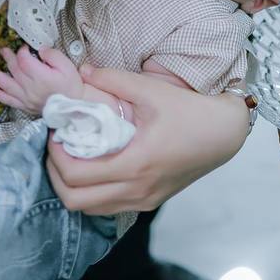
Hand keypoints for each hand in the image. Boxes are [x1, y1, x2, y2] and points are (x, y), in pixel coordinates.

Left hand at [0, 46, 81, 113]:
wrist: (73, 107)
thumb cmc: (71, 85)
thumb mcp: (68, 66)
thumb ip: (53, 55)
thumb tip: (40, 49)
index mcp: (41, 76)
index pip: (25, 61)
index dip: (22, 52)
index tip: (25, 47)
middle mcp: (31, 87)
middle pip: (15, 70)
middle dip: (8, 59)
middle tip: (3, 51)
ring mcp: (26, 98)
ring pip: (8, 85)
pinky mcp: (25, 106)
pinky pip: (9, 100)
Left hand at [46, 66, 247, 214]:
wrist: (225, 133)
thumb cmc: (191, 111)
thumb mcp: (153, 90)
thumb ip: (114, 80)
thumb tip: (82, 71)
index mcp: (135, 163)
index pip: (75, 175)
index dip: (55, 155)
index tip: (55, 133)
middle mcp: (137, 189)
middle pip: (75, 200)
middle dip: (56, 175)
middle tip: (57, 147)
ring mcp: (144, 200)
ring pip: (89, 209)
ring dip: (72, 187)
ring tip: (72, 158)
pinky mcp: (150, 202)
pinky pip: (108, 207)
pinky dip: (91, 193)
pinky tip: (94, 168)